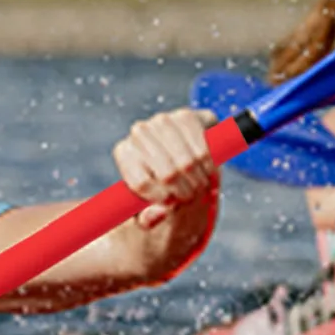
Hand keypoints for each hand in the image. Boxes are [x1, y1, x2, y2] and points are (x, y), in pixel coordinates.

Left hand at [114, 108, 218, 230]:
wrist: (178, 162)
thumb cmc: (158, 188)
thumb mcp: (146, 208)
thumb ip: (146, 218)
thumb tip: (156, 215)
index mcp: (124, 153)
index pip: (141, 183)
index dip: (161, 199)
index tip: (170, 204)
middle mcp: (139, 131)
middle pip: (167, 174)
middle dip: (184, 193)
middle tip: (190, 199)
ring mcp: (163, 121)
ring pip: (187, 162)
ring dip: (198, 182)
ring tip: (200, 188)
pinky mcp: (187, 117)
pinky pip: (203, 145)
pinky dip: (210, 165)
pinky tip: (208, 171)